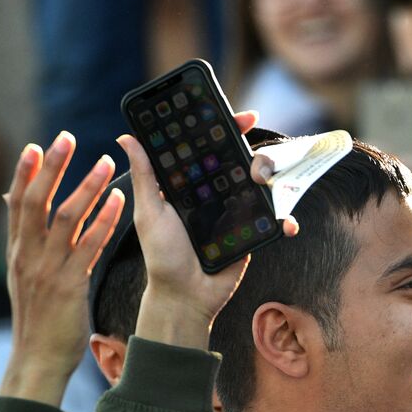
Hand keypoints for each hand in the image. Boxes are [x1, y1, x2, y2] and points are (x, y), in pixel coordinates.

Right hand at [1, 132, 124, 405]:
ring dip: (86, 187)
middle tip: (67, 137)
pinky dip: (103, 221)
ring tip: (106, 162)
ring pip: (65, 218)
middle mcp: (29, 256)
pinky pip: (88, 246)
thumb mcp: (26, 279)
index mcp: (19, 253)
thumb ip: (27, 246)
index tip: (37, 145)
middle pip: (37, 201)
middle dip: (53, 167)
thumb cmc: (39, 320)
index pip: (18, 204)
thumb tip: (19, 216)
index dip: (26, 173)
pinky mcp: (69, 286)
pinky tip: (119, 201)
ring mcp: (47, 270)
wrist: (39, 360)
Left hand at [116, 110, 297, 347]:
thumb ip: (144, 175)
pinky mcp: (252, 234)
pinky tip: (286, 222)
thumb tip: (125, 138)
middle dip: (255, 150)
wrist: (186, 296)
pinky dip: (284, 221)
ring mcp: (236, 214)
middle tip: (257, 150)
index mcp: (189, 186)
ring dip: (272, 179)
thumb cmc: (162, 256)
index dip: (223, 129)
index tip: (240, 115)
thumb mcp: (149, 212)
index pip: (209, 149)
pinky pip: (273, 221)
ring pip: (261, 186)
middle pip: (240, 162)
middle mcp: (214, 195)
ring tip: (266, 180)